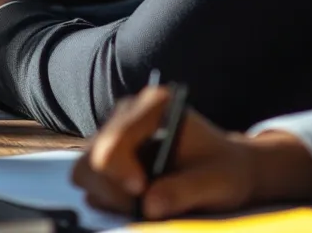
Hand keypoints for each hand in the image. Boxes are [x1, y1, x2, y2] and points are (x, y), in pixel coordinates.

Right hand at [73, 87, 311, 218]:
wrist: (224, 169)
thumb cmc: (224, 170)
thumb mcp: (216, 182)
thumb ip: (185, 190)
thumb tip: (148, 205)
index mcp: (156, 106)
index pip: (117, 137)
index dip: (120, 169)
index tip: (141, 190)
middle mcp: (130, 113)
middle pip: (94, 154)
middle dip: (112, 188)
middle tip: (141, 206)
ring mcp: (116, 134)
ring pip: (86, 169)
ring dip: (107, 195)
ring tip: (141, 204)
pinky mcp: (111, 158)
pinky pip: (92, 181)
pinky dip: (108, 198)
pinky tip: (136, 201)